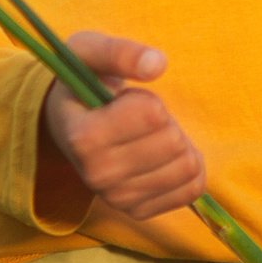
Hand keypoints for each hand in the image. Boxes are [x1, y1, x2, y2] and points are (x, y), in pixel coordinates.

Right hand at [36, 31, 206, 222]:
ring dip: (177, 141)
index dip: (147, 98)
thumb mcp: (91, 51)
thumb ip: (120, 52)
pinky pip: (192, 188)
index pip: (152, 114)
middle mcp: (97, 176)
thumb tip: (157, 63)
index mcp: (82, 136)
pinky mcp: (139, 210)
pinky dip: (189, 166)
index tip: (125, 100)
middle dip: (165, 119)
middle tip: (138, 117)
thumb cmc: (83, 80)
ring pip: (187, 166)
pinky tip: (163, 155)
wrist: (69, 121)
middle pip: (173, 141)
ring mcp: (117, 198)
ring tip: (147, 134)